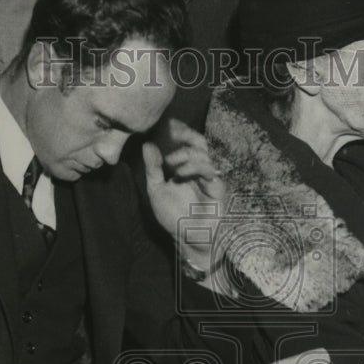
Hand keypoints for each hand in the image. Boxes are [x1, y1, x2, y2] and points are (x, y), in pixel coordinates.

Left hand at [143, 118, 225, 270]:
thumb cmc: (172, 215)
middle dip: (183, 137)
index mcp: (181, 165)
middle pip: (195, 140)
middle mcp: (195, 166)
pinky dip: (194, 167)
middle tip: (169, 140)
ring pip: (202, 151)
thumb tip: (147, 144)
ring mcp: (207, 174)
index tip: (164, 127)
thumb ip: (153, 168)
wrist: (187, 236)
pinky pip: (207, 168)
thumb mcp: (156, 190)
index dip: (177, 131)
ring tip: (172, 164)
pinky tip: (181, 174)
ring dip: (185, 154)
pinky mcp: (216, 184)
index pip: (183, 140)